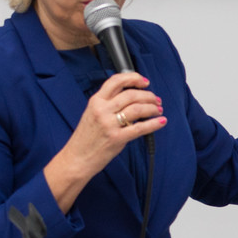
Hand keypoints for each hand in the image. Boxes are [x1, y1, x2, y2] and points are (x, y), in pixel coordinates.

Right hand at [43, 72, 165, 210]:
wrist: (76, 158)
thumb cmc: (86, 138)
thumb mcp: (91, 113)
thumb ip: (108, 103)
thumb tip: (131, 96)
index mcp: (96, 101)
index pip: (116, 81)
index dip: (134, 78)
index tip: (145, 82)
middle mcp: (102, 110)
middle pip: (131, 94)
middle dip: (148, 95)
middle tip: (156, 100)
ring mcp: (109, 124)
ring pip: (137, 109)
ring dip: (152, 108)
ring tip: (158, 109)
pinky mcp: (117, 138)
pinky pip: (140, 128)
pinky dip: (154, 123)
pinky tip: (161, 121)